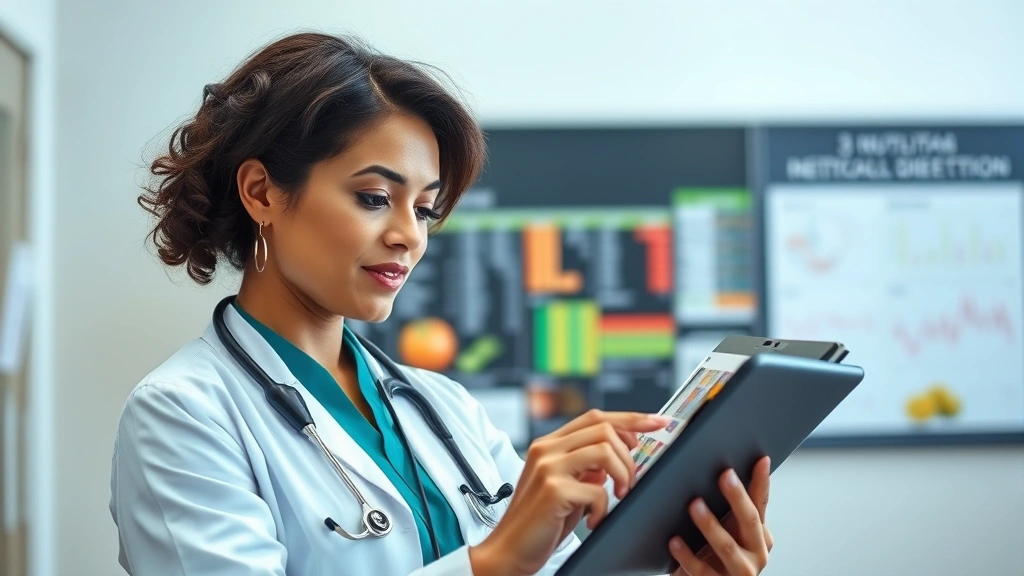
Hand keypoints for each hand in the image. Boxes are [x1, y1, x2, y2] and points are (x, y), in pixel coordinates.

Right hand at [469, 409, 670, 575]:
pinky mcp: (553, 489)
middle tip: (629, 483)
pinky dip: (604, 508)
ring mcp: (548, 467)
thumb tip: (617, 455)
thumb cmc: (539, 523)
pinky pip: (598, 489)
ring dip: (622, 475)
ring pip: (605, 451)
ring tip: (617, 497)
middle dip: (629, 455)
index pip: (595, 417)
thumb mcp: (567, 487)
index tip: (658, 423)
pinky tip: (594, 520)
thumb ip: (586, 468)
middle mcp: (546, 449)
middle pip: (604, 428)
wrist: (509, 551)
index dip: (630, 418)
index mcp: (549, 445)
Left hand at [669, 456, 772, 575]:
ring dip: (710, 525)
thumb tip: (725, 467)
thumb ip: (732, 506)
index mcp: (759, 535)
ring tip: (695, 505)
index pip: (761, 502)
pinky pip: (701, 570)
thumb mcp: (730, 530)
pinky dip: (687, 555)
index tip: (759, 459)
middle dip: (737, 497)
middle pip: (749, 521)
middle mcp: (756, 553)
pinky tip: (674, 541)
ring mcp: (740, 571)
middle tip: (724, 475)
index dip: (761, 481)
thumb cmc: (719, 556)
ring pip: (727, 547)